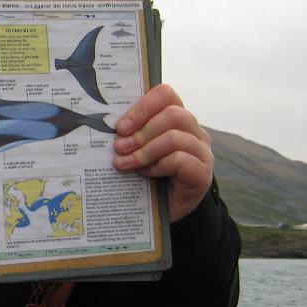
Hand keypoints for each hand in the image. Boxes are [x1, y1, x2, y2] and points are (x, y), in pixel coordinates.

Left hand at [112, 84, 212, 222]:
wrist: (163, 211)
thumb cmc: (146, 175)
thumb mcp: (136, 150)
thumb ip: (129, 134)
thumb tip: (103, 126)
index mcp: (177, 118)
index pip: (165, 95)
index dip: (142, 107)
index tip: (120, 126)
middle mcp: (194, 131)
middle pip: (173, 114)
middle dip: (140, 131)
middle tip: (119, 147)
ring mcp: (202, 152)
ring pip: (175, 137)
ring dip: (144, 150)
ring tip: (125, 163)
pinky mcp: (202, 174)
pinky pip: (180, 160)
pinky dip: (157, 166)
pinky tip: (145, 173)